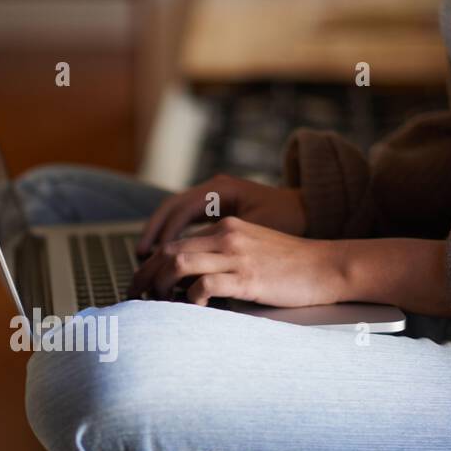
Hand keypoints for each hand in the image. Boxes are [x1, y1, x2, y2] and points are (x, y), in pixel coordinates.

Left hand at [129, 215, 346, 307]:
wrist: (328, 267)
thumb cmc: (292, 266)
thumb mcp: (252, 250)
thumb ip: (222, 256)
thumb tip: (189, 280)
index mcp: (226, 227)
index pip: (175, 242)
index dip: (151, 263)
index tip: (142, 282)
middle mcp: (226, 236)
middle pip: (168, 251)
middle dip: (145, 275)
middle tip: (135, 296)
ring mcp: (236, 256)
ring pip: (178, 264)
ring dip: (159, 286)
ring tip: (155, 303)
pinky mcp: (247, 278)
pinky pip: (204, 286)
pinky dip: (189, 299)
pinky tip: (190, 309)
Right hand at [136, 174, 307, 254]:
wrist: (310, 207)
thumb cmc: (290, 220)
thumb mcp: (260, 230)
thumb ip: (229, 243)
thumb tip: (200, 263)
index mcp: (222, 188)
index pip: (182, 209)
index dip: (166, 234)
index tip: (155, 256)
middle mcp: (214, 187)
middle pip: (171, 207)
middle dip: (153, 232)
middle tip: (140, 257)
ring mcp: (213, 194)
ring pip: (175, 212)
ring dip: (159, 234)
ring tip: (146, 257)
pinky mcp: (216, 205)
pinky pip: (186, 217)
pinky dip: (173, 233)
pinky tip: (167, 252)